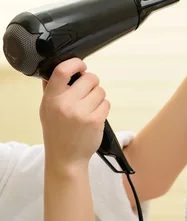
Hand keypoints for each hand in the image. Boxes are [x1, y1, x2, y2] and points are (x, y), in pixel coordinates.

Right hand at [39, 58, 109, 172]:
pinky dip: (103, 108)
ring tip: (88, 107)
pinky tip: (94, 116)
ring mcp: (81, 112)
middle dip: (92, 83)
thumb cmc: (57, 132)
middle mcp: (65, 104)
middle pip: (90, 78)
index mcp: (51, 99)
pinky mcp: (95, 120)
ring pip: (101, 91)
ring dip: (98, 97)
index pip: (62, 71)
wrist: (65, 158)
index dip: (75, 63)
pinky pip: (107, 103)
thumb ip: (51, 89)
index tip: (81, 65)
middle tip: (87, 93)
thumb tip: (59, 69)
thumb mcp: (46, 109)